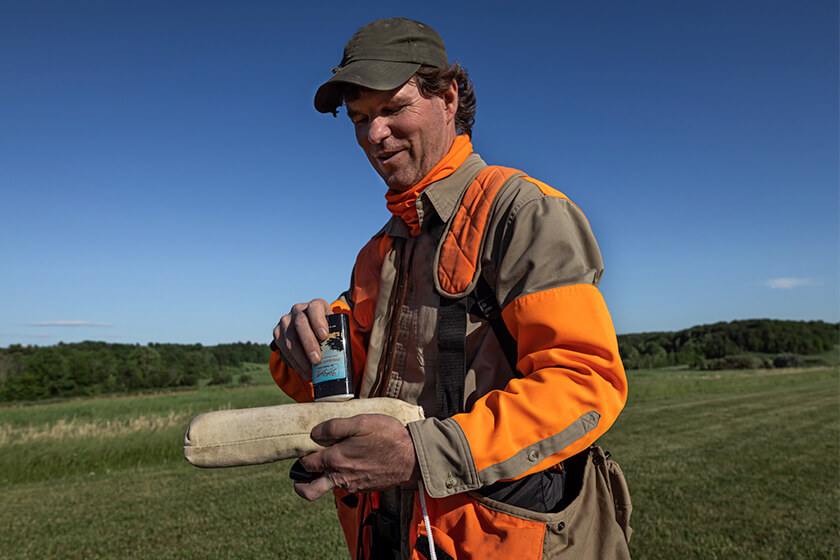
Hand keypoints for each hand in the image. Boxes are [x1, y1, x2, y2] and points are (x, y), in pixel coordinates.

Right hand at [272, 299, 331, 377]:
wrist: (310, 328)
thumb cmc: (327, 330)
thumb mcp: (333, 327)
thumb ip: (337, 335)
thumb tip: (342, 357)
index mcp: (315, 305)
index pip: (315, 309)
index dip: (318, 322)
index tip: (324, 336)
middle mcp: (298, 310)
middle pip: (301, 325)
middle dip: (309, 344)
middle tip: (317, 360)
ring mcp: (286, 320)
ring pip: (290, 339)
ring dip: (301, 357)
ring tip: (311, 371)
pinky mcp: (277, 332)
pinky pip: (283, 348)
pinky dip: (295, 363)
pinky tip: (304, 371)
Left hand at [294, 414, 419, 500]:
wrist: (414, 458)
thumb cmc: (388, 437)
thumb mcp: (361, 422)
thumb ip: (335, 427)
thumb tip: (315, 432)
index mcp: (336, 460)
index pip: (306, 464)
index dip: (302, 455)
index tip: (305, 446)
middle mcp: (341, 478)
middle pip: (309, 490)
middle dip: (300, 482)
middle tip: (305, 467)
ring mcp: (353, 486)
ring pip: (328, 487)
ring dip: (325, 476)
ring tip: (332, 458)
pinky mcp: (364, 488)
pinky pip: (346, 485)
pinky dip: (344, 476)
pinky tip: (354, 460)